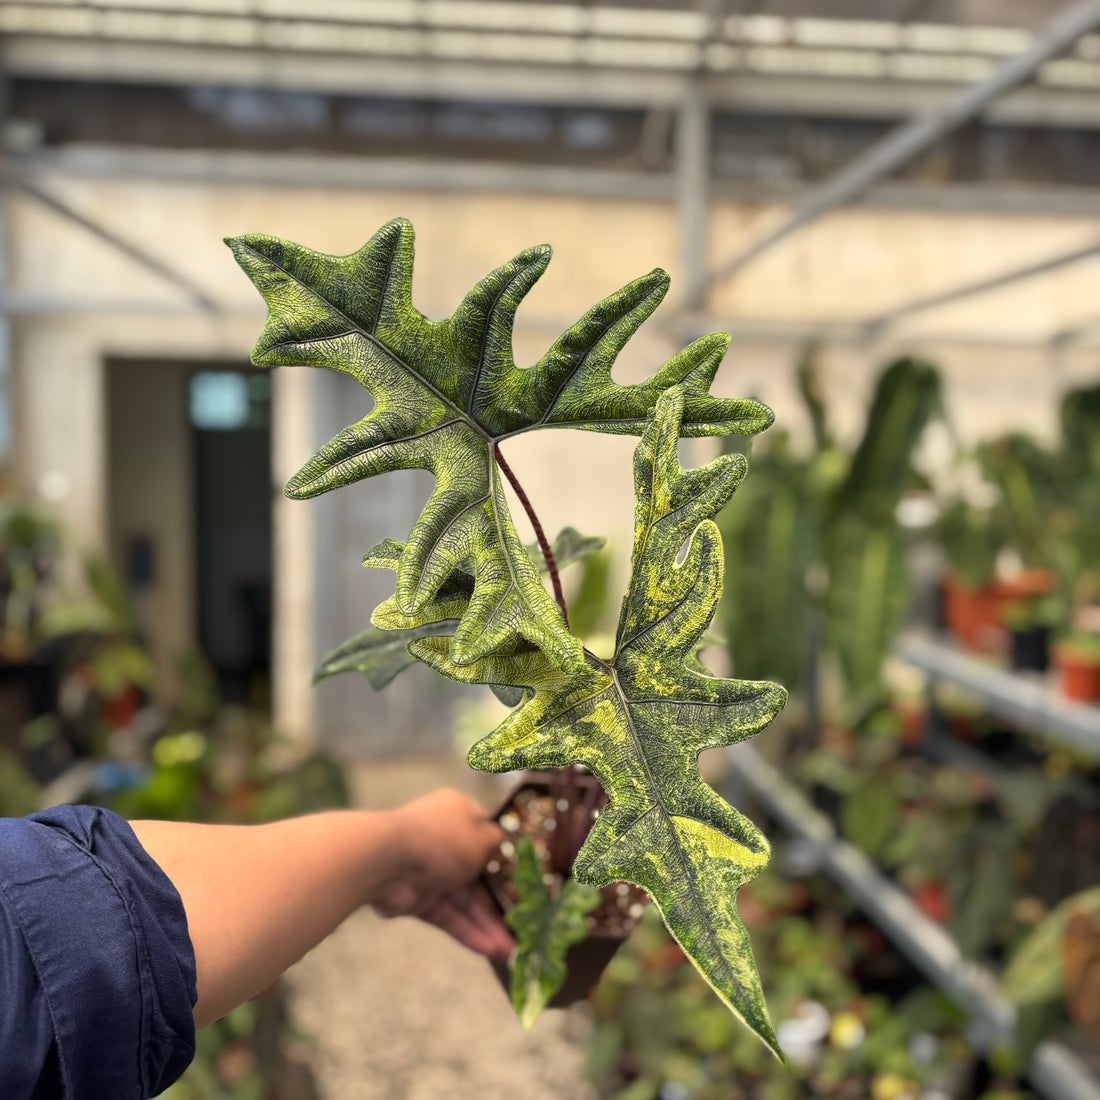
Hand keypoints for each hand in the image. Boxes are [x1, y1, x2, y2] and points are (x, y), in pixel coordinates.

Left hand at [370, 789, 513, 961]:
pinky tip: (489, 949)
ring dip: (486, 923)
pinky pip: (448, 916)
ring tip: (511, 950)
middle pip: (477, 874)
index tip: (525, 874)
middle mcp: (444, 841)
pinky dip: (467, 931)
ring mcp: (430, 872)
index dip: (505, 853)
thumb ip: (495, 842)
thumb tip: (501, 842)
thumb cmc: (441, 840)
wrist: (388, 861)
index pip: (485, 832)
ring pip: (464, 901)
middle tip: (522, 923)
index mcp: (457, 815)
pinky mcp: (418, 900)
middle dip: (499, 900)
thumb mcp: (480, 837)